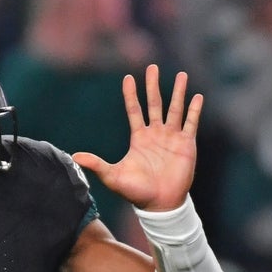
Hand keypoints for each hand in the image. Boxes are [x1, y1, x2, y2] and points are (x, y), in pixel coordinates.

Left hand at [72, 64, 201, 211]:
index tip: (128, 77)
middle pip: (154, 103)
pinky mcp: (186, 145)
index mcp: (138, 138)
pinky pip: (191, 123)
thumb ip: (96, 164)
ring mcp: (171, 138)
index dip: (131, 94)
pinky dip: (194, 110)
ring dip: (178, 92)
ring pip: (175, 109)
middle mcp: (155, 134)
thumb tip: (74, 157)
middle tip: (152, 67)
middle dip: (153, 85)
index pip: (134, 110)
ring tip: (181, 75)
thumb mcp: (113, 176)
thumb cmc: (136, 192)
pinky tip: (197, 96)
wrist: (159, 204)